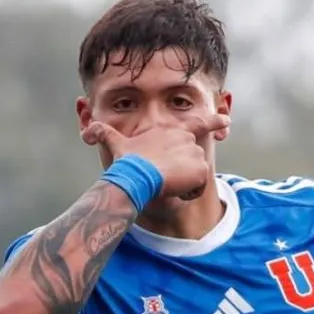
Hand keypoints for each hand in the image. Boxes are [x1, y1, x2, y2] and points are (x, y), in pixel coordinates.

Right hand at [82, 114, 229, 199]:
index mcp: (171, 130)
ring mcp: (195, 152)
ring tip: (166, 183)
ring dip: (184, 183)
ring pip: (195, 174)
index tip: (226, 120)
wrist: (136, 175)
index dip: (214, 121)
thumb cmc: (126, 161)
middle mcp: (186, 138)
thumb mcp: (115, 144)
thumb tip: (86, 132)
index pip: (199, 122)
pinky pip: (198, 187)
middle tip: (166, 177)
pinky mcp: (201, 168)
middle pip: (192, 158)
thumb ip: (103, 134)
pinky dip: (189, 193)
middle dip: (184, 170)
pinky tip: (175, 190)